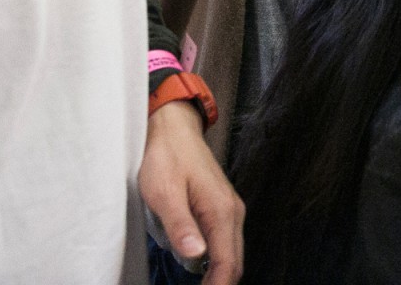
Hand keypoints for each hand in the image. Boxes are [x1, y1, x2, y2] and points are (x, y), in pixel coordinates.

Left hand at [140, 102, 244, 283]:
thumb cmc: (167, 158)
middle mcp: (233, 212)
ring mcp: (230, 209)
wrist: (174, 130)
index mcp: (221, 211)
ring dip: (219, 276)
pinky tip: (201, 270)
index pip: (228, 263)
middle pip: (235, 262)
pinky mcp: (221, 207)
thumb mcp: (164, 193)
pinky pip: (226, 242)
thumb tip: (197, 256)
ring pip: (232, 253)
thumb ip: (181, 225)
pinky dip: (218, 262)